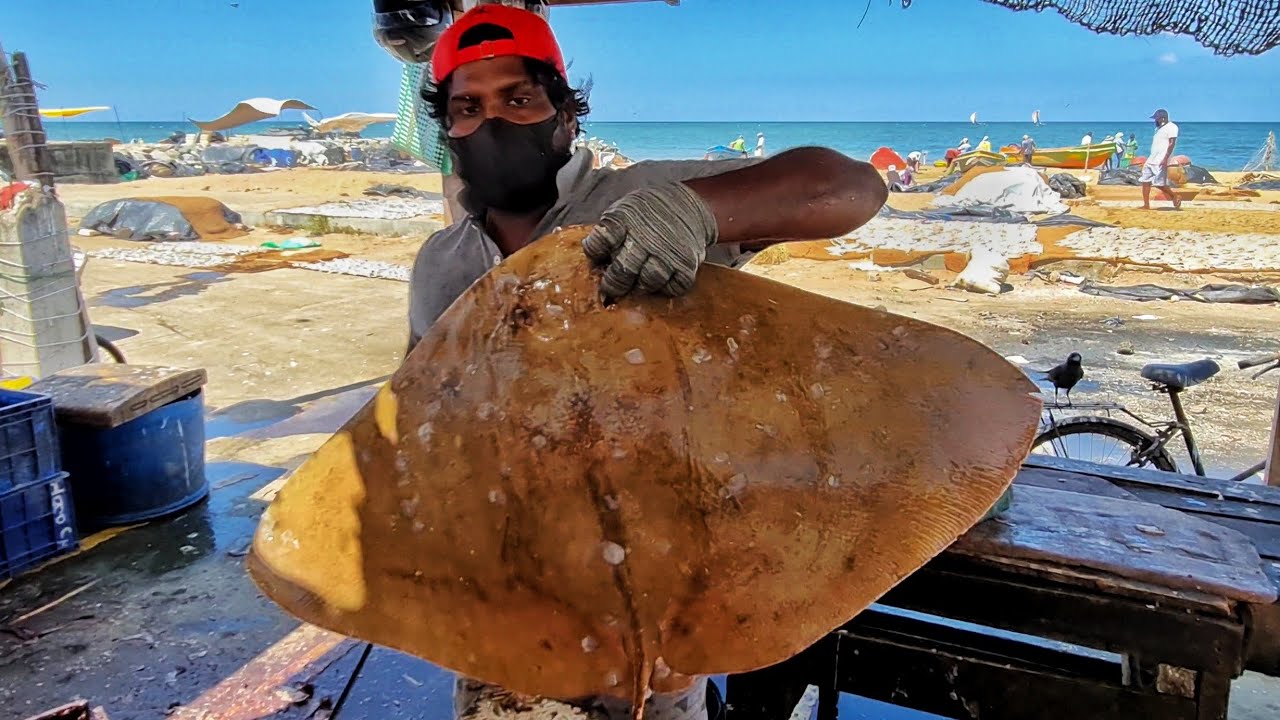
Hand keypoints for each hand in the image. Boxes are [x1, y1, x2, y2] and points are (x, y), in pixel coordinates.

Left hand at [581, 183, 717, 300]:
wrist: (689, 205)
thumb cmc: (648, 213)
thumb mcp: (624, 211)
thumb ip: (608, 233)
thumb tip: (595, 264)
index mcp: (625, 218)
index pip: (600, 243)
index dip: (595, 255)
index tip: (598, 260)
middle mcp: (647, 235)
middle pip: (623, 271)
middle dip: (614, 284)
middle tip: (612, 288)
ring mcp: (668, 251)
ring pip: (648, 282)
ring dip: (640, 287)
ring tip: (638, 282)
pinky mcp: (687, 263)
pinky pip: (672, 288)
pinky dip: (665, 289)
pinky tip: (661, 280)